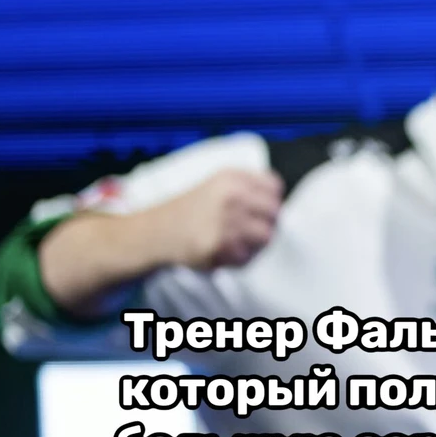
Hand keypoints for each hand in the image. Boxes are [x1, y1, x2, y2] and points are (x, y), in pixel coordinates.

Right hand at [149, 169, 282, 269]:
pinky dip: (238, 259)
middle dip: (265, 223)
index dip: (269, 201)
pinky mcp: (220, 245)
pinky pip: (247, 257)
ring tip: (234, 242)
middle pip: (274, 213)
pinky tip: (222, 251)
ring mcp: (226, 220)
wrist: (156, 232)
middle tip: (246, 230)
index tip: (258, 210)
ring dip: (254, 243)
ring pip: (266, 237)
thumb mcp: (218, 186)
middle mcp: (232, 195)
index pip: (274, 187)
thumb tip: (279, 203)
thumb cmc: (191, 211)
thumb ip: (249, 189)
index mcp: (232, 177)